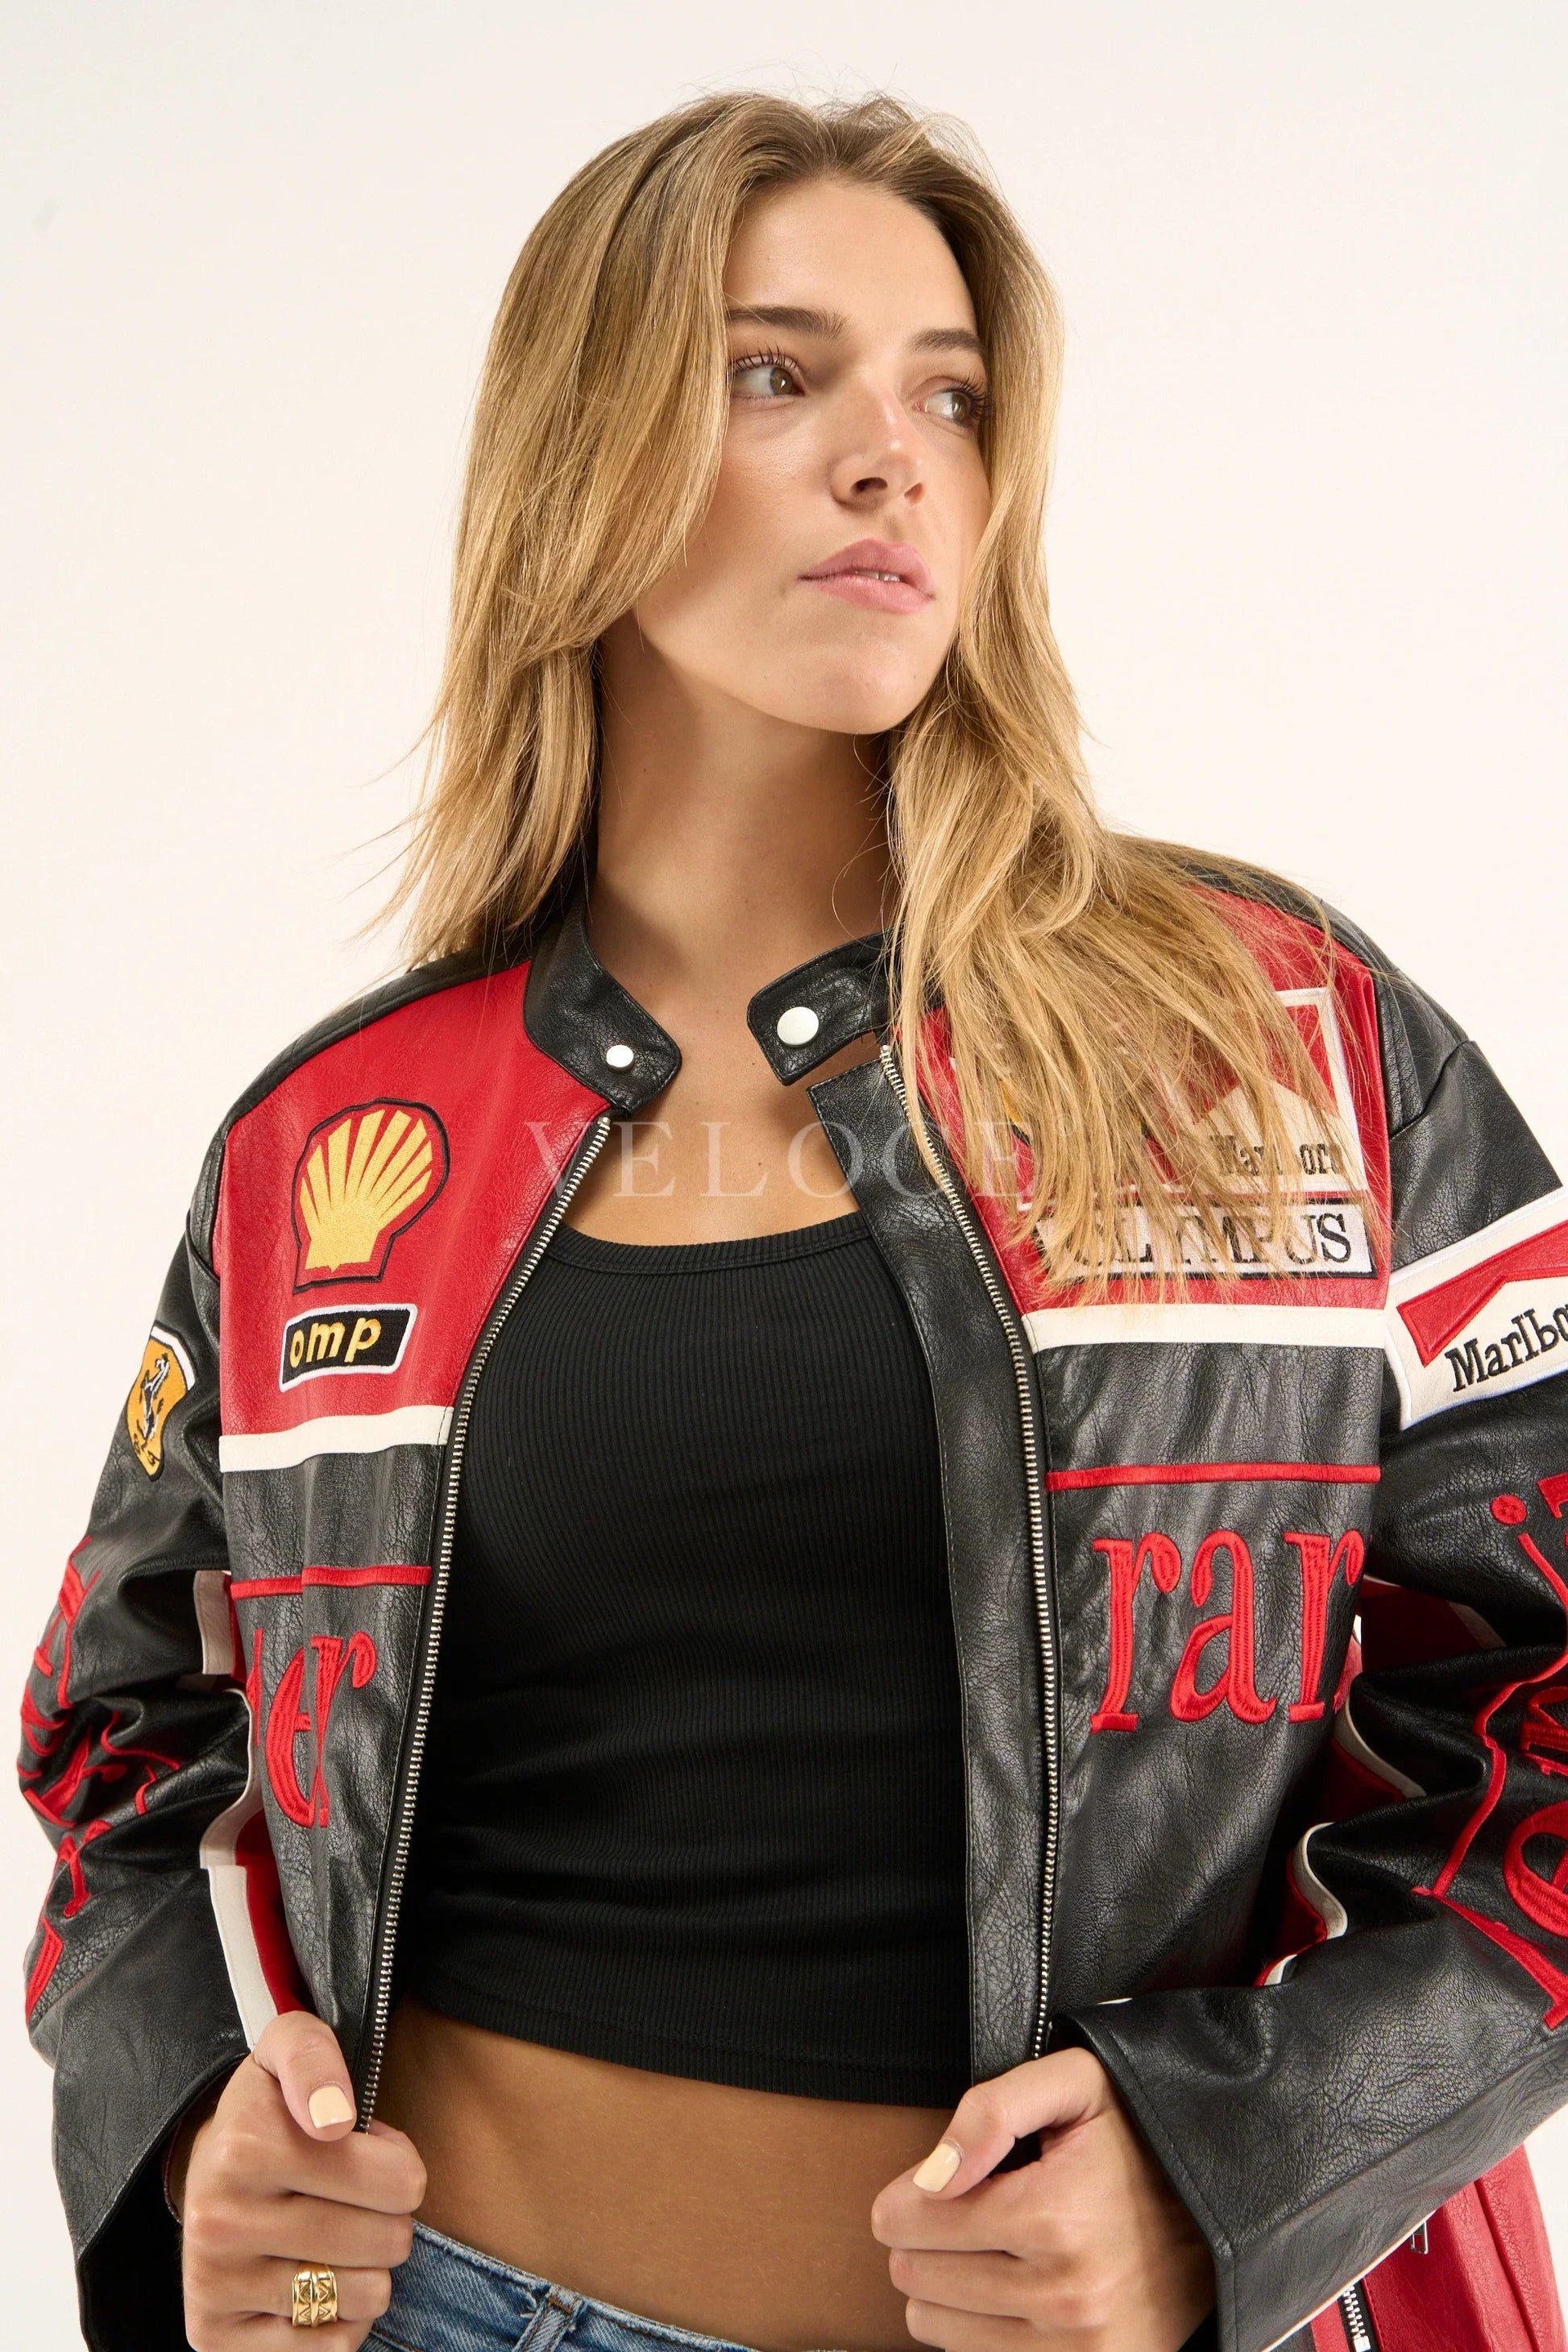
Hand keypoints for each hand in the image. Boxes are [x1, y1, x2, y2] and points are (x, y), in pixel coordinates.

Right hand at [172, 2009, 426, 2348]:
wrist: (205, 2166)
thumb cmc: (272, 2108)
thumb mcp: (293, 2047)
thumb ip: (318, 2057)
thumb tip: (333, 2119)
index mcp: (246, 2147)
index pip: (402, 2180)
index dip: (398, 2163)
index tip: (364, 2148)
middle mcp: (220, 2220)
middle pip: (390, 2241)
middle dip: (389, 2216)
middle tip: (353, 2196)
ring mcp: (215, 2284)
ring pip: (367, 2296)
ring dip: (367, 2266)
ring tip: (335, 2234)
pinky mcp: (215, 2336)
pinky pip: (335, 2345)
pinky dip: (340, 2316)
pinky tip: (312, 2277)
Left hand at [870, 2048, 1214, 2351]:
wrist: (1219, 2221)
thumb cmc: (1137, 2144)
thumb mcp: (1076, 2087)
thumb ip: (994, 2108)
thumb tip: (931, 2175)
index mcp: (1054, 2216)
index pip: (911, 2218)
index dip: (906, 2193)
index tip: (936, 2180)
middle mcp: (1063, 2294)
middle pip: (914, 2273)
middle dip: (924, 2236)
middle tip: (965, 2211)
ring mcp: (1074, 2348)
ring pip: (931, 2322)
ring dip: (944, 2286)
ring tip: (990, 2250)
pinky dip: (974, 2328)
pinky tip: (1009, 2293)